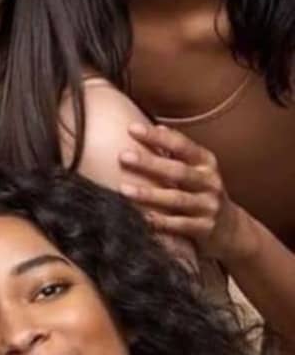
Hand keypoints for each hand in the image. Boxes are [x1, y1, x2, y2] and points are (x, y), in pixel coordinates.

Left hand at [118, 122, 251, 263]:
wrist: (232, 228)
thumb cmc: (201, 189)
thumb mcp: (195, 166)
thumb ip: (176, 149)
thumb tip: (157, 127)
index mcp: (205, 162)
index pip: (181, 145)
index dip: (156, 137)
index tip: (131, 128)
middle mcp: (209, 182)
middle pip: (178, 171)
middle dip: (149, 163)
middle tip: (123, 156)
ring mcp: (208, 206)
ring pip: (177, 199)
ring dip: (149, 194)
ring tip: (123, 189)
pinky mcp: (205, 228)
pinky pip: (180, 225)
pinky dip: (161, 222)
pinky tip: (142, 217)